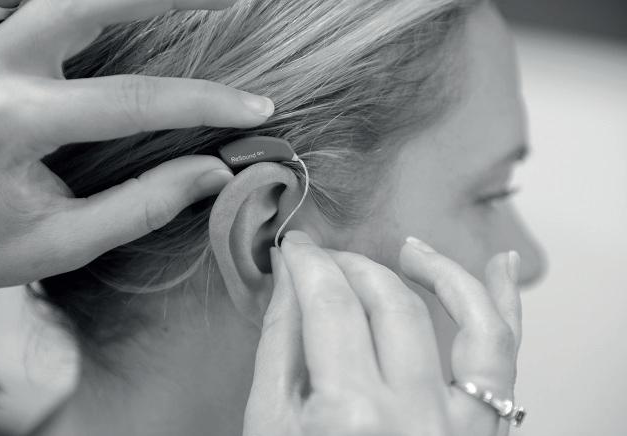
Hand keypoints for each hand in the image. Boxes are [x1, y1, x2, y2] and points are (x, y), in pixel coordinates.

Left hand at [0, 0, 274, 288]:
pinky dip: (99, 10)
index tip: (256, 108)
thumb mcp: (58, 242)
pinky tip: (135, 15)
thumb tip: (214, 172)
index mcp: (12, 121)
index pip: (133, 100)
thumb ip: (140, 206)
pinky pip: (47, 11)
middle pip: (88, 2)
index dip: (206, 102)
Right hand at [244, 231, 521, 435]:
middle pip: (389, 303)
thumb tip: (293, 283)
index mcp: (350, 416)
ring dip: (436, 270)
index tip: (296, 248)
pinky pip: (506, 359)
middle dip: (351, 266)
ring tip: (406, 249)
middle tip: (325, 261)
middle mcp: (415, 415)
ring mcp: (463, 425)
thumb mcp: (271, 426)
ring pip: (465, 318)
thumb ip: (282, 347)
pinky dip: (506, 305)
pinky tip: (497, 264)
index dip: (309, 264)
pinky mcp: (487, 433)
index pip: (330, 306)